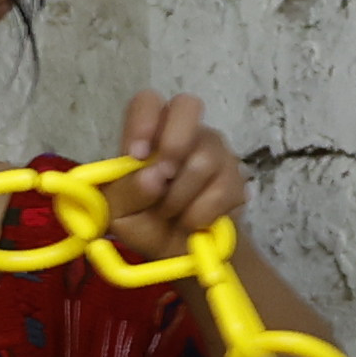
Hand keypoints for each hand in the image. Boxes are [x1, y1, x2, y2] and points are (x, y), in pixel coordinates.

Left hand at [110, 92, 251, 247]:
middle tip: (163, 177)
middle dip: (173, 143)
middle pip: (187, 105)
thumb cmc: (145, 225)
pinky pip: (221, 191)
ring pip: (203, 158)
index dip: (143, 121)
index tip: (137, 156)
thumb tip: (152, 177)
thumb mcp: (118, 214)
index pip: (147, 102)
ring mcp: (215, 152)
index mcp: (150, 134)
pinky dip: (199, 214)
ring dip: (179, 196)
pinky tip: (192, 222)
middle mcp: (185, 133)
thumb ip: (126, 192)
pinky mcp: (236, 179)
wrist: (180, 254)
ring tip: (170, 214)